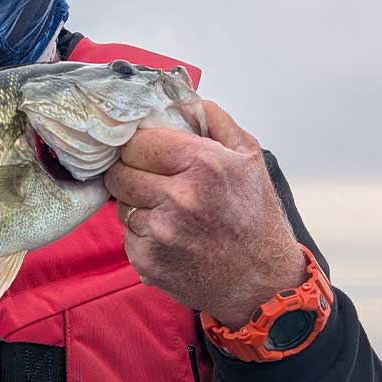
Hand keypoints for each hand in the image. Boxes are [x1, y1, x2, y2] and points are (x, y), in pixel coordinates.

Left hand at [104, 101, 305, 328]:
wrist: (262, 283)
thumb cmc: (255, 217)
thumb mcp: (250, 159)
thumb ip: (215, 121)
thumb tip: (183, 98)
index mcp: (204, 166)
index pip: (137, 142)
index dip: (140, 146)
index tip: (147, 151)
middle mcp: (179, 199)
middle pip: (119, 172)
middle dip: (132, 173)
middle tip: (153, 181)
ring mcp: (160, 233)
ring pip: (120, 204)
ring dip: (137, 205)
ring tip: (168, 212)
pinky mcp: (147, 261)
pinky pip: (127, 235)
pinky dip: (142, 234)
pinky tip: (169, 237)